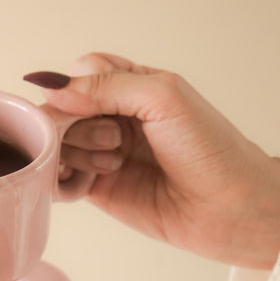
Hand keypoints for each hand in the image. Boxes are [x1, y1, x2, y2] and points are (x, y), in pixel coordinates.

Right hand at [25, 53, 279, 268]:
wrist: (228, 208)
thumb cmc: (210, 149)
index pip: (81, 72)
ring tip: (116, 163)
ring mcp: (102, 152)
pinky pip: (58, 178)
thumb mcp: (162, 98)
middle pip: (62, 108)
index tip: (89, 105)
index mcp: (131, 86)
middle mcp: (113, 117)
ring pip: (58, 142)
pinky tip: (90, 182)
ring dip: (79, 150)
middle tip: (112, 139)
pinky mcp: (96, 189)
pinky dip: (62, 178)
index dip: (76, 88)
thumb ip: (107, 85)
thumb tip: (51, 89)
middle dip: (76, 123)